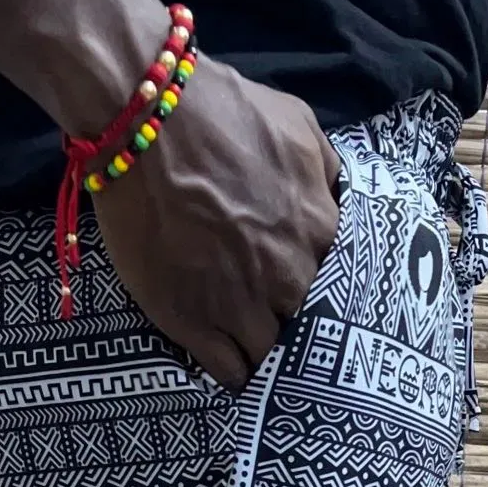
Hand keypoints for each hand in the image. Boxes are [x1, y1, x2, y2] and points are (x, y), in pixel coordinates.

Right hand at [94, 57, 341, 392]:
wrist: (145, 121)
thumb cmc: (221, 113)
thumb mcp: (298, 125)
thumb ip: (325, 171)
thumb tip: (334, 200)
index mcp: (320, 231)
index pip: (342, 285)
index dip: (326, 291)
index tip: (313, 294)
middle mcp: (288, 276)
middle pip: (309, 326)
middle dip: (299, 325)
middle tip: (284, 322)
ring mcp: (240, 304)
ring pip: (271, 356)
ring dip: (267, 354)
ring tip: (259, 350)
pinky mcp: (193, 322)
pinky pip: (229, 371)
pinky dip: (236, 374)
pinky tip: (235, 367)